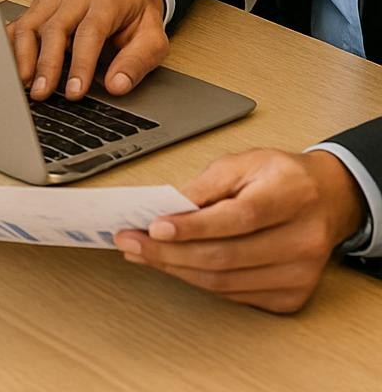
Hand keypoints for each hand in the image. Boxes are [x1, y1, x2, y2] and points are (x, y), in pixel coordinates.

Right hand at [9, 0, 167, 98]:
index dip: (81, 63)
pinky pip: (20, 23)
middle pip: (55, 26)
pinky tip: (12, 66)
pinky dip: (11, 45)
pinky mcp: (40, 6)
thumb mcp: (153, 40)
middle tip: (43, 93)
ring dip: (24, 55)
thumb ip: (137, 62)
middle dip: (47, 63)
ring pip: (31, 23)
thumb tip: (116, 85)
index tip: (75, 91)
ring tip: (25, 83)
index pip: (90, 31)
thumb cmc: (137, 18)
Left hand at [115, 149, 366, 312]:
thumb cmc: (281, 177)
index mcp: (292, 195)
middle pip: (227, 257)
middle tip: (131, 242)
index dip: (194, 226)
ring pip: (225, 282)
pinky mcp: (292, 297)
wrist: (327, 199)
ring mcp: (300, 274)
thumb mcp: (244, 161)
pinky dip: (199, 281)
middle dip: (170, 253)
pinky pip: (234, 295)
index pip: (239, 217)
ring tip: (143, 253)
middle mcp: (302, 239)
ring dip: (177, 269)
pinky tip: (175, 265)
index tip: (155, 227)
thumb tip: (167, 209)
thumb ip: (206, 185)